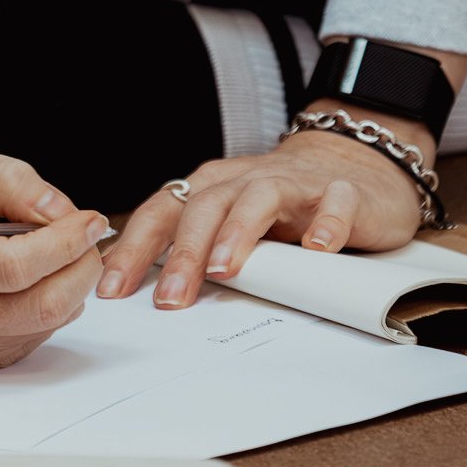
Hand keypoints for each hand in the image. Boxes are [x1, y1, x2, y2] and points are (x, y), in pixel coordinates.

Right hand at [0, 141, 106, 366]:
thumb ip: (6, 178)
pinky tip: (44, 275)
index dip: (61, 243)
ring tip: (67, 250)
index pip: (9, 267)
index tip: (89, 220)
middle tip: (91, 237)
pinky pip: (36, 337)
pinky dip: (57, 303)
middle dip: (80, 268)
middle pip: (36, 306)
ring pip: (43, 324)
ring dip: (73, 285)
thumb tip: (58, 211)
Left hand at [97, 130, 425, 310]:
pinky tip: (319, 248)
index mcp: (214, 188)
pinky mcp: (343, 192)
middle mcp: (247, 179)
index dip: (136, 247)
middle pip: (206, 206)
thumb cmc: (282, 205)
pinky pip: (334, 201)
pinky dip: (327, 221)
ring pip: (260, 197)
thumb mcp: (233, 224)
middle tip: (171, 298)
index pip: (164, 211)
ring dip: (238, 230)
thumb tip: (149, 300)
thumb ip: (199, 251)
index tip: (113, 290)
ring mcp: (294, 183)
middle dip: (184, 251)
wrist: (352, 166)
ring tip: (226, 268)